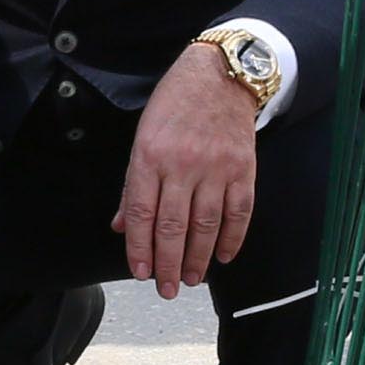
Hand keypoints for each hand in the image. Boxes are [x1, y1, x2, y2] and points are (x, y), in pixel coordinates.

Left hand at [112, 44, 258, 297]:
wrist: (220, 76)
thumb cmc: (174, 106)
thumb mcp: (142, 137)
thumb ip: (133, 185)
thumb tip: (121, 227)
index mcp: (150, 156)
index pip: (141, 213)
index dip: (140, 247)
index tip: (140, 273)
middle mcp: (182, 164)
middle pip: (173, 226)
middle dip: (167, 263)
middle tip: (165, 289)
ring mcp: (215, 168)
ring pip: (205, 225)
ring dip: (197, 257)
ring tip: (190, 279)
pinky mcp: (243, 169)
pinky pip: (239, 212)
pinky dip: (232, 239)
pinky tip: (224, 257)